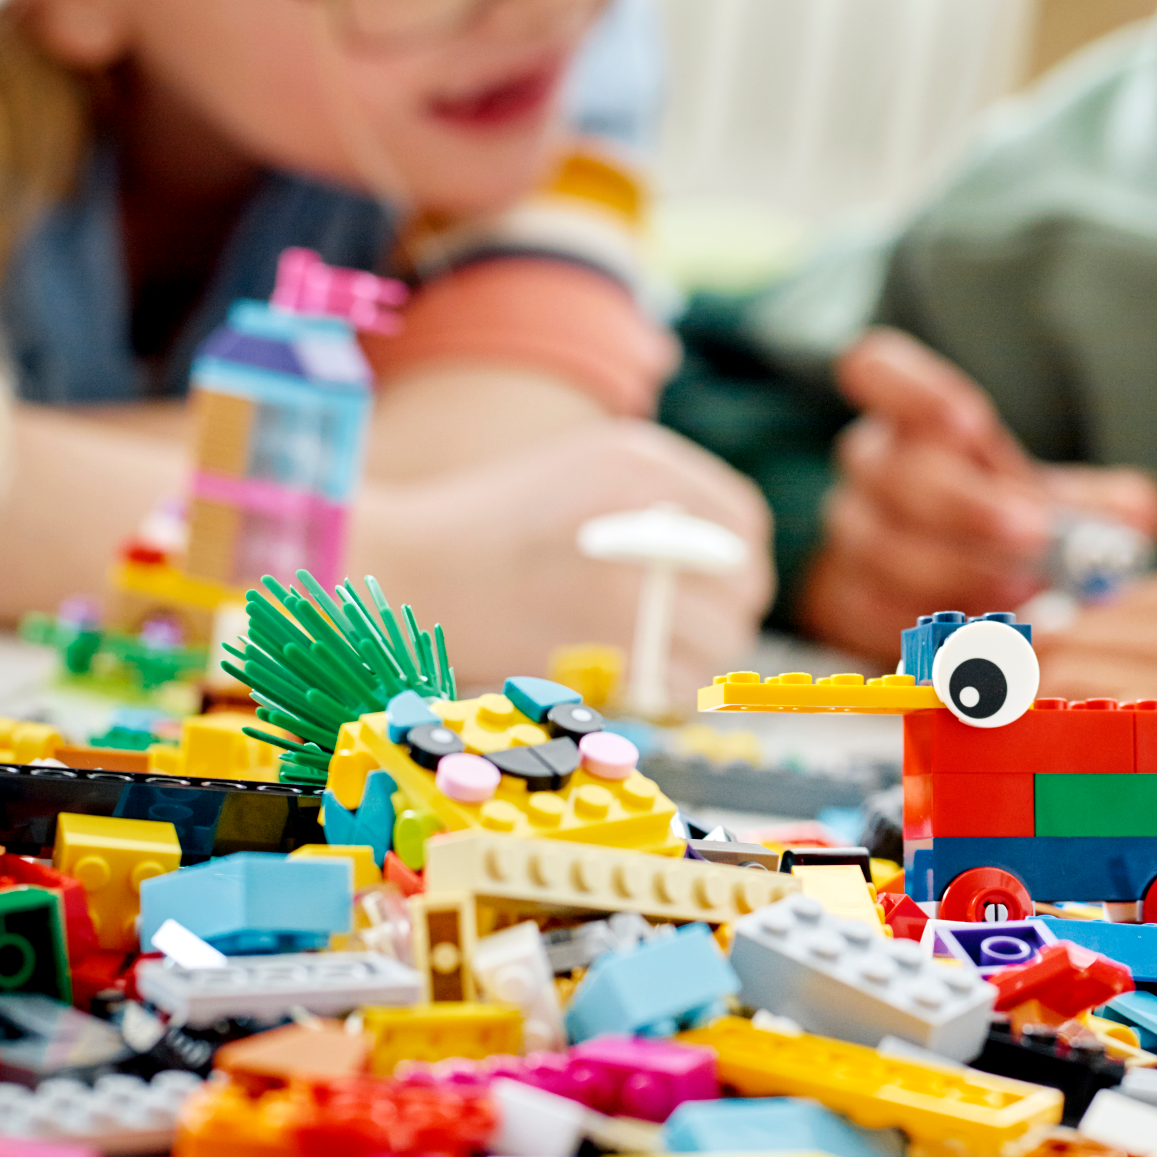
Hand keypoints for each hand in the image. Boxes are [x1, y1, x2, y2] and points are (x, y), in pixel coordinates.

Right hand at [361, 420, 772, 691]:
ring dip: (703, 659)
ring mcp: (632, 584)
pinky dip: (674, 694)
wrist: (414, 569)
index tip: (723, 585)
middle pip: (741, 584)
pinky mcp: (612, 647)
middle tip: (696, 633)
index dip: (740, 560)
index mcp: (643, 462)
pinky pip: (683, 685)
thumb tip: (730, 555)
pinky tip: (643, 685)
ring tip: (663, 659)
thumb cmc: (497, 528)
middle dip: (727, 615)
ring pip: (722, 640)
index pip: (742, 522)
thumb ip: (660, 500)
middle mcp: (648, 515)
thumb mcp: (585, 470)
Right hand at [795, 329, 1156, 661]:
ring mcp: (851, 533)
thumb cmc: (1003, 525)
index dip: (912, 391)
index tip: (967, 423)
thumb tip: (1136, 515)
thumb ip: (1096, 503)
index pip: (876, 370)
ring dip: (955, 575)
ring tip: (1020, 597)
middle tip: (1032, 534)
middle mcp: (873, 466)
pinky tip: (980, 633)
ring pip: (882, 548)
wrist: (943, 588)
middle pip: (896, 473)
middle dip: (967, 507)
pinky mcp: (844, 598)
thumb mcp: (1053, 501)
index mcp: (912, 418)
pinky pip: (874, 611)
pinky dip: (927, 623)